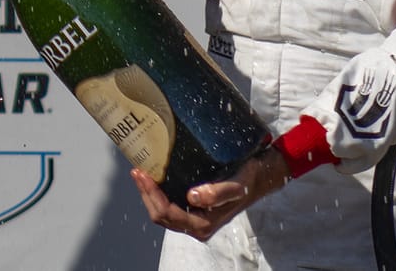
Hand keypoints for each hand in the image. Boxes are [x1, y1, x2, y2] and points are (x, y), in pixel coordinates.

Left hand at [131, 146, 287, 239]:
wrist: (258, 179)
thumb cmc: (247, 181)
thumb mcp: (236, 186)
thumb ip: (217, 193)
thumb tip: (192, 197)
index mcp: (203, 224)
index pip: (168, 213)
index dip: (151, 195)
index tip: (143, 174)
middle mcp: (197, 225)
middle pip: (160, 215)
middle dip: (145, 194)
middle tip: (137, 170)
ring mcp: (194, 218)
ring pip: (161, 211)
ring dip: (149, 193)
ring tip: (141, 172)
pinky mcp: (193, 209)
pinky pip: (168, 205)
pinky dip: (157, 193)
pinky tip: (154, 177)